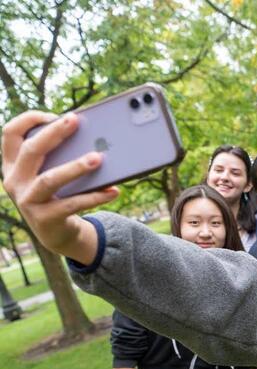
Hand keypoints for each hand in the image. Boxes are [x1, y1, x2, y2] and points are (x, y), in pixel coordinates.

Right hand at [1, 111, 117, 262]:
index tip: (54, 114)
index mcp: (14, 164)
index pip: (10, 133)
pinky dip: (95, 196)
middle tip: (75, 120)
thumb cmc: (57, 194)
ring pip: (51, 179)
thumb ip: (60, 155)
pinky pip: (72, 204)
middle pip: (31, 150)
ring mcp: (27, 200)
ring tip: (98, 158)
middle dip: (54, 133)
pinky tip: (113, 191)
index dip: (29, 120)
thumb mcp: (51, 173)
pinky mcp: (45, 218)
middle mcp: (15, 181)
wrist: (56, 233)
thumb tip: (93, 136)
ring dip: (76, 167)